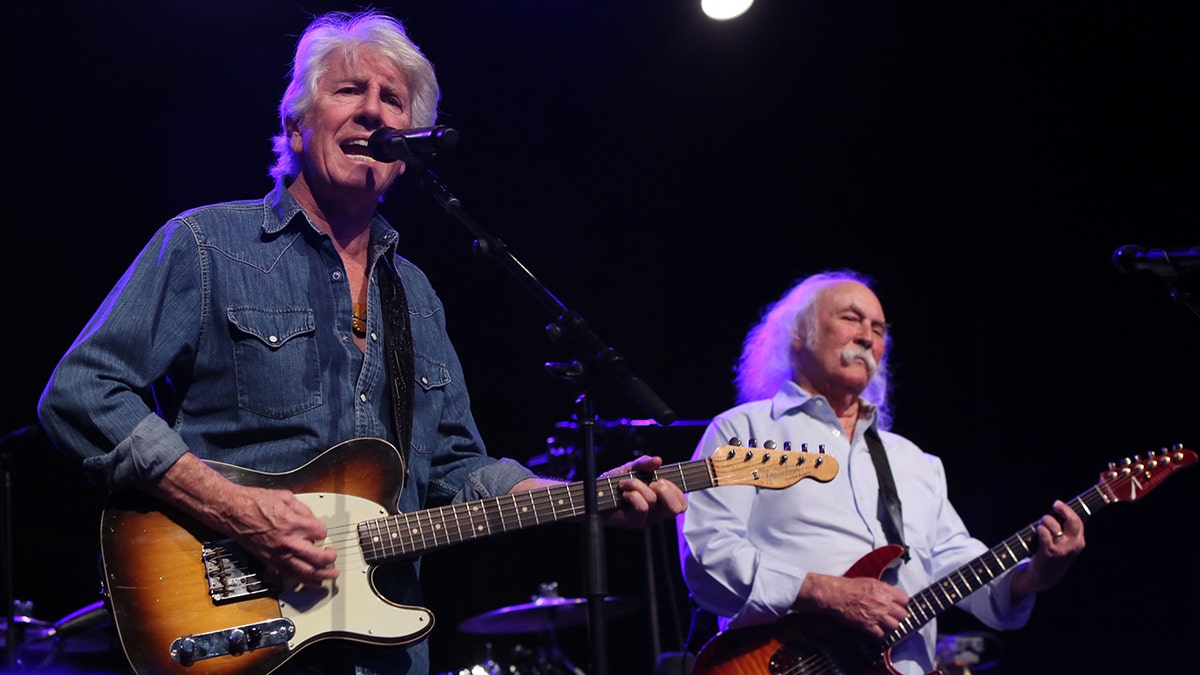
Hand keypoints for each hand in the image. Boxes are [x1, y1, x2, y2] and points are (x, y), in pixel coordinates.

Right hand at [224, 485, 339, 588]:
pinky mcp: (270, 562)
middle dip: (330, 558)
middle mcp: (288, 542)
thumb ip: (303, 510)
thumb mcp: (285, 497)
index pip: (321, 533)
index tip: (319, 531)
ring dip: (322, 575)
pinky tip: (311, 581)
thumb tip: (312, 520)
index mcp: (294, 524)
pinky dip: (302, 581)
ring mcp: (279, 555)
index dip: (323, 531)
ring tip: (330, 574)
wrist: (232, 512)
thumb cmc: (254, 502)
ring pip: (306, 572)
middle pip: (319, 558)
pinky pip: (289, 576)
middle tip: (333, 556)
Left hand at [599, 455, 686, 527]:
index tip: (662, 479)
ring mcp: (644, 519)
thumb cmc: (613, 483)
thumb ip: (644, 463)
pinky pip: (640, 506)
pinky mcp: (631, 522)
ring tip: (627, 484)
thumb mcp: (631, 468)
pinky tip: (623, 493)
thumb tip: (658, 460)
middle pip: (677, 508)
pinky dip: (631, 493)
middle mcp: (655, 514)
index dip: (676, 490)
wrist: (592, 493)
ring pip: (653, 501)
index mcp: (660, 503)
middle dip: (665, 488)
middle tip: (650, 483)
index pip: (682, 504)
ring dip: (638, 485)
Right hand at [797, 573, 909, 638]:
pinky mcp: (868, 626)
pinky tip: (875, 630)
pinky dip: (879, 634)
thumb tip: (891, 595)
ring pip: (895, 626)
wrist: (835, 594)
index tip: (898, 606)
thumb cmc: (848, 586)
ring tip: (884, 624)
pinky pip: (881, 635)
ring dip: (890, 626)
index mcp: (884, 590)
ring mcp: (877, 615)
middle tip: (892, 616)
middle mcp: (883, 603)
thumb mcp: (869, 581)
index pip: (905, 600)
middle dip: (898, 616)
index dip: (902, 604)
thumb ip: (883, 589)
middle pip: (902, 615)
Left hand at [1012, 499, 1085, 597]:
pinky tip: (1038, 531)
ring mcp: (1062, 549)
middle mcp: (1073, 545)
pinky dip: (1040, 529)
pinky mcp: (1050, 551)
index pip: (1078, 522)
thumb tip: (1061, 510)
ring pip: (1054, 525)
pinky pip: (1044, 533)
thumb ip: (1067, 531)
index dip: (1068, 510)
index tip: (1058, 503)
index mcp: (1079, 542)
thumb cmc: (1053, 555)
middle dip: (1063, 509)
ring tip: (1042, 525)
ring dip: (1046, 520)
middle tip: (1055, 504)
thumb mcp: (1066, 545)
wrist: (1045, 576)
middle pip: (1073, 521)